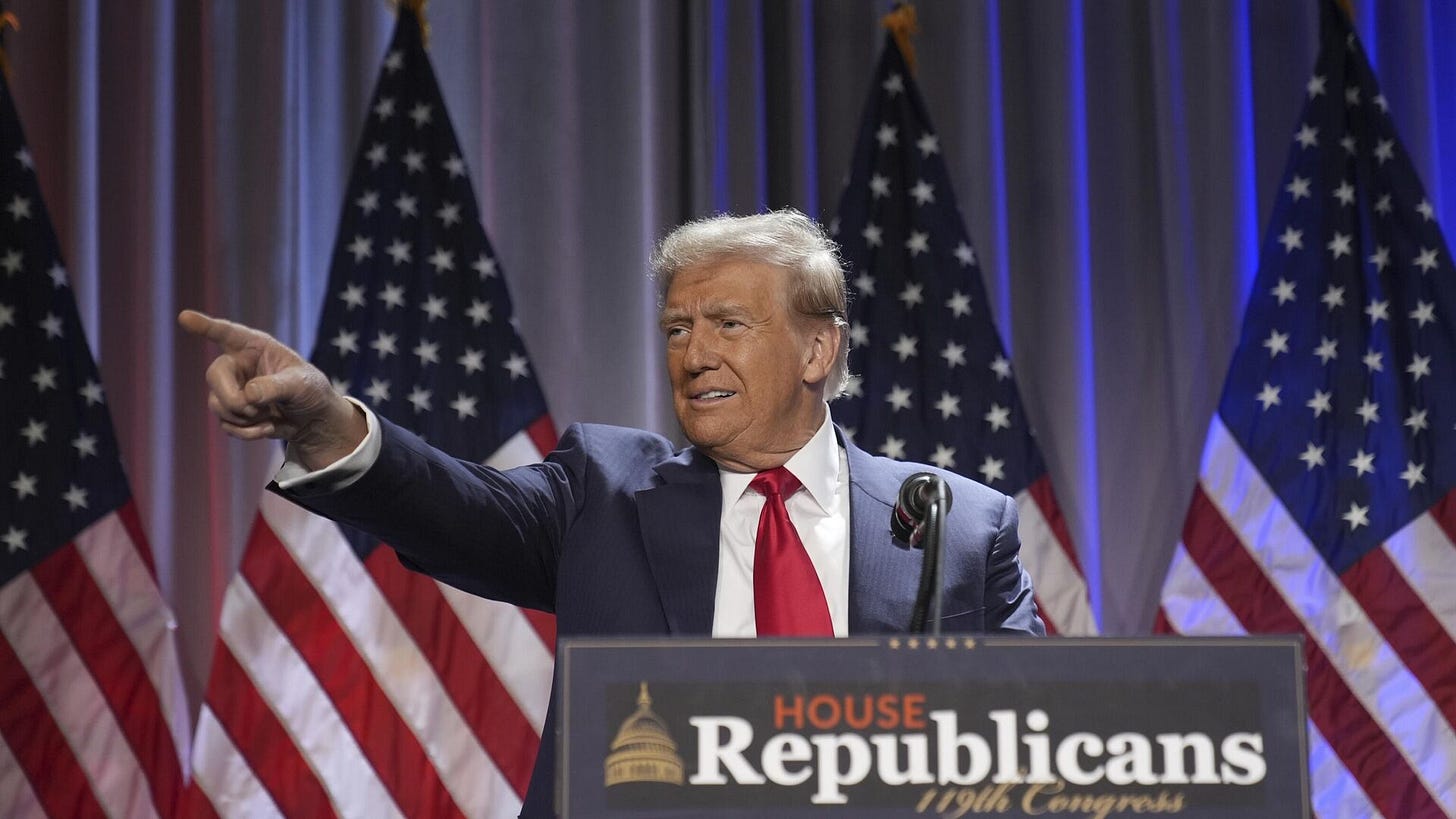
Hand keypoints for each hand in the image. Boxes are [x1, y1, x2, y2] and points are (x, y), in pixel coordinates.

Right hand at [178, 309, 366, 469]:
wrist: (312, 419)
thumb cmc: (310, 391)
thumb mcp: (302, 384)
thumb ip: (276, 386)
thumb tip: (248, 394)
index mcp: (256, 346)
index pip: (227, 333)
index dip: (205, 326)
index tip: (185, 317)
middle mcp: (238, 364)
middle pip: (214, 375)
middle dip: (232, 398)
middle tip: (252, 409)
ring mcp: (232, 388)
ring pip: (217, 404)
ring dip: (244, 417)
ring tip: (269, 415)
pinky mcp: (232, 412)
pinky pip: (226, 424)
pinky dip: (247, 431)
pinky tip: (267, 427)